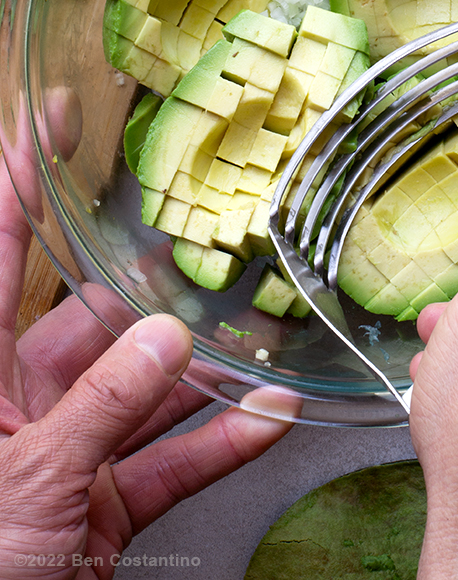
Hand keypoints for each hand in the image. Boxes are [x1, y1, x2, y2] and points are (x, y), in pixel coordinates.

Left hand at [0, 91, 294, 579]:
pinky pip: (166, 461)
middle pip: (87, 324)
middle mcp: (18, 408)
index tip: (48, 120)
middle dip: (146, 295)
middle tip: (197, 251)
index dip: (16, 182)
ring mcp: (63, 454)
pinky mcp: (98, 505)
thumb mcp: (27, 484)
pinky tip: (265, 417)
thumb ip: (100, 407)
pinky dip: (218, 442)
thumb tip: (167, 339)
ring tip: (256, 339)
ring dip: (201, 375)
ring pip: (140, 393)